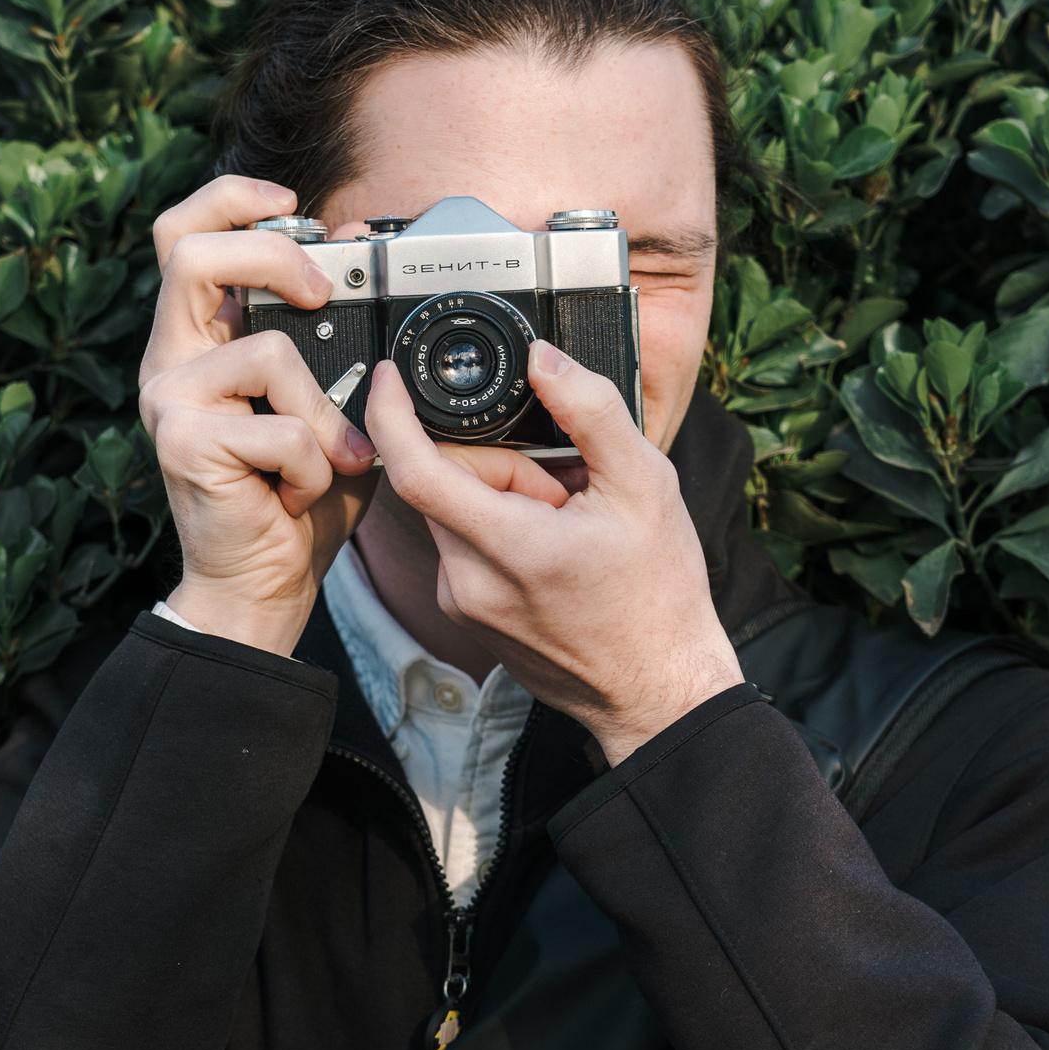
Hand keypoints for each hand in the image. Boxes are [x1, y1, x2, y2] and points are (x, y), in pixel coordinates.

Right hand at [139, 176, 378, 654]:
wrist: (265, 585)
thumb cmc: (297, 497)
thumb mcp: (330, 403)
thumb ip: (340, 336)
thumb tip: (362, 248)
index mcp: (200, 340)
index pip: (182, 235)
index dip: (229, 200)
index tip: (290, 205)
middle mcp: (171, 361)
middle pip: (188, 253)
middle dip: (269, 257)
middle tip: (320, 294)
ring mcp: (169, 401)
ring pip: (268, 354)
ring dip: (324, 415)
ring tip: (328, 462)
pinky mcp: (181, 444)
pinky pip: (279, 428)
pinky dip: (314, 466)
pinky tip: (298, 494)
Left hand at [364, 342, 743, 763]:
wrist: (658, 689)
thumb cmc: (658, 599)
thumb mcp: (645, 484)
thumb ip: (590, 410)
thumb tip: (545, 360)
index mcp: (507, 546)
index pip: (413, 469)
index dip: (390, 413)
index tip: (392, 377)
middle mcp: (468, 581)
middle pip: (446, 483)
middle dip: (500, 465)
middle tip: (564, 489)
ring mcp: (464, 605)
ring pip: (458, 513)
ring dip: (503, 500)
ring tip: (566, 525)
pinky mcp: (469, 618)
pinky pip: (467, 548)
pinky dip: (503, 533)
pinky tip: (554, 552)